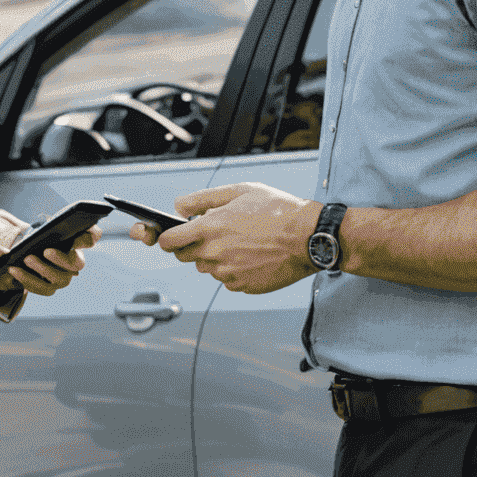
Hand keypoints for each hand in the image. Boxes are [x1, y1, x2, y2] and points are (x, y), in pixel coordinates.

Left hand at [0, 208, 99, 296]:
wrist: (27, 249)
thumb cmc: (42, 233)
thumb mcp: (49, 223)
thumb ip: (57, 222)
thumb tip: (56, 225)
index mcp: (78, 241)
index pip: (92, 237)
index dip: (88, 239)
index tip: (76, 238)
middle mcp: (76, 262)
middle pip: (77, 264)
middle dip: (62, 258)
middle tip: (46, 251)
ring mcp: (64, 277)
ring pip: (59, 279)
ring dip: (42, 269)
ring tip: (26, 259)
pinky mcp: (50, 287)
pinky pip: (42, 288)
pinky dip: (27, 279)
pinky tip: (14, 270)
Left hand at [130, 182, 317, 294]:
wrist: (308, 237)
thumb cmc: (278, 211)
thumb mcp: (239, 191)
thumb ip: (202, 199)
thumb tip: (177, 206)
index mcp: (209, 229)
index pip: (169, 241)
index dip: (167, 237)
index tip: (172, 235)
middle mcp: (214, 254)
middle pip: (185, 256)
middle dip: (192, 245)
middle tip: (216, 232)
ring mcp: (228, 273)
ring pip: (207, 268)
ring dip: (215, 257)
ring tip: (241, 241)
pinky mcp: (242, 286)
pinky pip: (227, 279)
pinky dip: (233, 269)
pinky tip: (252, 255)